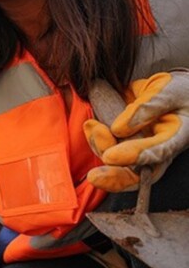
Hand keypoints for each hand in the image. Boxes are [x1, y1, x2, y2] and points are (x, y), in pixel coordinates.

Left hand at [84, 71, 188, 191]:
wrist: (167, 89)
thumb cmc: (176, 90)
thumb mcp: (168, 90)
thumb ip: (147, 107)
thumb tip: (118, 128)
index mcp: (177, 137)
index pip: (158, 152)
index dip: (135, 155)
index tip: (110, 157)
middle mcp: (158, 149)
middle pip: (139, 173)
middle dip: (115, 177)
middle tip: (94, 177)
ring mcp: (139, 148)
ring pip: (118, 163)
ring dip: (100, 148)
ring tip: (92, 126)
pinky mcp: (123, 142)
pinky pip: (107, 148)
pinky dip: (95, 140)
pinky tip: (91, 126)